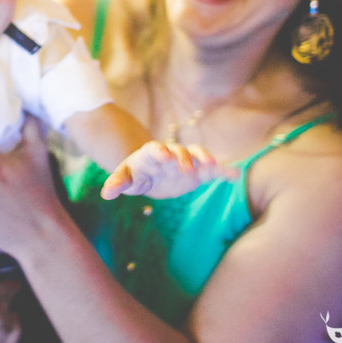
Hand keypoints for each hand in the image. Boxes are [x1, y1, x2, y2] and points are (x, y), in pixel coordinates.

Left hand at [101, 140, 235, 199]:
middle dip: (184, 157)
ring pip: (198, 155)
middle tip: (187, 167)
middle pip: (179, 151)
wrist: (150, 172)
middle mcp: (172, 154)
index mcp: (151, 154)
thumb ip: (117, 183)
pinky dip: (224, 171)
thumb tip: (106, 193)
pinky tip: (235, 176)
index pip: (155, 149)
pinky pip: (214, 170)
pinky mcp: (199, 173)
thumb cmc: (135, 174)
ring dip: (206, 159)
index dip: (160, 151)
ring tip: (214, 167)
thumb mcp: (125, 178)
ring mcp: (187, 162)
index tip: (164, 155)